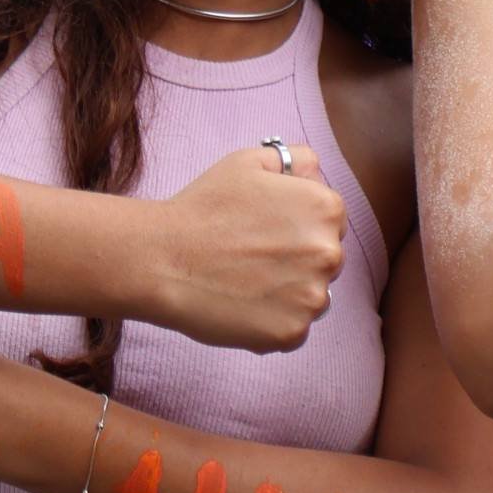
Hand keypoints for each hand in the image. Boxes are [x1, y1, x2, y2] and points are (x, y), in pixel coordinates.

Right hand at [144, 147, 348, 353]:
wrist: (163, 260)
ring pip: (311, 297)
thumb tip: (313, 172)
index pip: (329, 222)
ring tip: (245, 282)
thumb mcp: (249, 162)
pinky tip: (241, 305)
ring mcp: (312, 297)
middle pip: (325, 260)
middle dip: (297, 260)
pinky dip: (271, 322)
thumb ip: (293, 160)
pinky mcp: (291, 332)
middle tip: (251, 257)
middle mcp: (329, 253)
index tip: (266, 231)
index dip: (296, 225)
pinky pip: (292, 329)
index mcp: (325, 209)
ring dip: (287, 293)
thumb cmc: (202, 208)